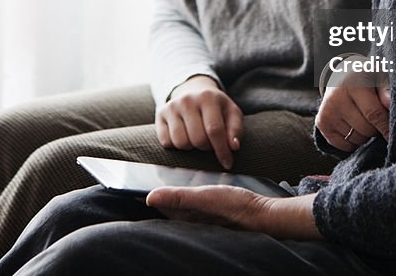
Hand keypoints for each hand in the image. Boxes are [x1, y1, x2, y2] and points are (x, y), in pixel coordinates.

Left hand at [145, 185, 320, 240]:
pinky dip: (186, 194)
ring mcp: (202, 215)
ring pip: (179, 203)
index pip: (159, 205)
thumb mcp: (205, 197)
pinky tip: (188, 183)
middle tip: (140, 177)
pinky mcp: (212, 210)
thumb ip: (179, 197)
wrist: (265, 214)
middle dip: (156, 194)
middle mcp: (191, 218)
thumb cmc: (236, 207)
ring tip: (159, 177)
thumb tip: (149, 197)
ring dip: (171, 193)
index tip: (130, 183)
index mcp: (186, 216)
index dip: (146, 194)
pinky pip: (192, 202)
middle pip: (167, 205)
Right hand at [156, 75, 242, 168]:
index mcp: (208, 97)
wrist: (193, 91)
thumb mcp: (231, 113)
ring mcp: (171, 107)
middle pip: (198, 139)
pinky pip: (167, 142)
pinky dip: (176, 146)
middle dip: (207, 148)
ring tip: (196, 138)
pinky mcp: (160, 114)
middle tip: (210, 143)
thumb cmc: (216, 107)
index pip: (214, 130)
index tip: (227, 164)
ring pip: (181, 143)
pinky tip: (184, 136)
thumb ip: (235, 130)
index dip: (222, 150)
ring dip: (191, 148)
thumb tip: (233, 147)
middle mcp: (187, 100)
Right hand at [316, 76, 390, 152]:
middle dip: (376, 129)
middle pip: (365, 129)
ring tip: (364, 118)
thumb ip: (387, 90)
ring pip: (356, 139)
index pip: (373, 114)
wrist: (344, 75)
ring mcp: (327, 111)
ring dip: (365, 135)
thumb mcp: (380, 78)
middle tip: (376, 117)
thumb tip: (389, 104)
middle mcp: (336, 97)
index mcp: (353, 83)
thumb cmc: (368, 78)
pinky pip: (344, 145)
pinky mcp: (322, 123)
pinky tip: (353, 125)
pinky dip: (353, 141)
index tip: (394, 137)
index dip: (386, 127)